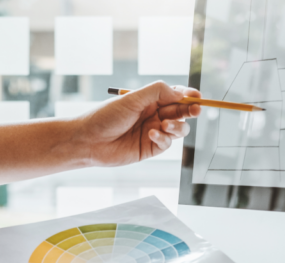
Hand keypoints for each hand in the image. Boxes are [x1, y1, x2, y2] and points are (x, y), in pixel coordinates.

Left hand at [77, 81, 200, 166]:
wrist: (88, 140)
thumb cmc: (106, 116)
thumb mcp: (133, 98)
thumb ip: (158, 92)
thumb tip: (181, 94)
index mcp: (149, 100)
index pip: (175, 96)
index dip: (188, 96)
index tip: (196, 96)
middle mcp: (153, 115)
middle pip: (180, 112)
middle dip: (189, 110)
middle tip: (195, 110)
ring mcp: (153, 132)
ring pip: (177, 129)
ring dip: (177, 126)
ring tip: (165, 125)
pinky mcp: (149, 149)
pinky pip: (166, 143)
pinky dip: (163, 138)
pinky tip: (152, 134)